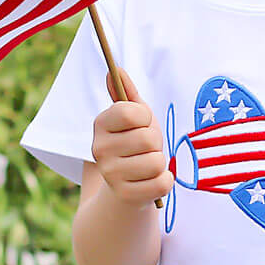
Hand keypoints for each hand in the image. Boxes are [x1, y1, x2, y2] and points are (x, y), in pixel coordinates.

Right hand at [91, 68, 172, 207]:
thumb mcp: (134, 117)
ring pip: (156, 162)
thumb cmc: (134, 144)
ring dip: (160, 163)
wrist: (127, 187)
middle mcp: (99, 149)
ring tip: (147, 165)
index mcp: (100, 124)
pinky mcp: (125, 195)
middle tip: (146, 149)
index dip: (145, 117)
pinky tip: (152, 181)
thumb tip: (115, 69)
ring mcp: (110, 174)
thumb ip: (127, 93)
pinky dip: (165, 181)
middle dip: (156, 143)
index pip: (131, 112)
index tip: (140, 124)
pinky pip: (162, 183)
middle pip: (148, 138)